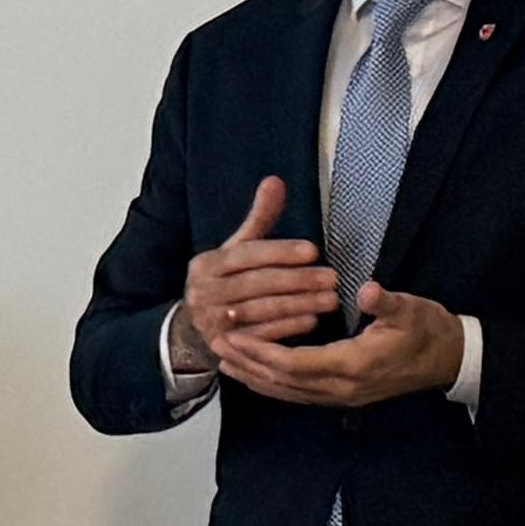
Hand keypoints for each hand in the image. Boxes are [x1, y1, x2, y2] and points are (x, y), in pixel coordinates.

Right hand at [180, 175, 332, 367]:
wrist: (192, 327)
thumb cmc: (225, 280)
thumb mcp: (235, 250)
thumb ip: (258, 219)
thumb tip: (275, 181)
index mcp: (207, 263)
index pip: (247, 255)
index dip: (280, 252)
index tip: (313, 251)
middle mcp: (205, 291)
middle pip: (257, 284)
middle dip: (298, 280)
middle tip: (332, 278)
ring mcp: (212, 320)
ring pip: (261, 310)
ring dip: (299, 305)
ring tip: (330, 299)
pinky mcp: (224, 344)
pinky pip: (260, 336)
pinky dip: (287, 329)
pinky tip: (311, 321)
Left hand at [219, 279, 462, 411]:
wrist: (450, 360)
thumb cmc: (429, 330)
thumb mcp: (411, 310)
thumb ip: (386, 303)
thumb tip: (367, 291)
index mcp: (355, 365)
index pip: (296, 363)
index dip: (263, 352)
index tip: (235, 338)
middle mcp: (342, 388)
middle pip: (283, 381)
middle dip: (248, 364)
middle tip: (216, 346)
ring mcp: (341, 397)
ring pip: (287, 392)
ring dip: (254, 378)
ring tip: (224, 362)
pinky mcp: (341, 397)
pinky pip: (298, 395)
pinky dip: (272, 385)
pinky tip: (254, 376)